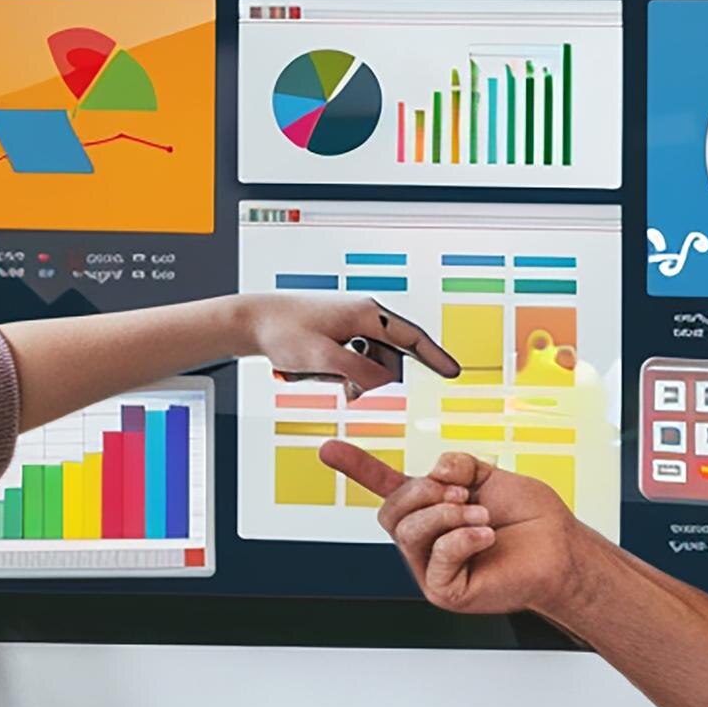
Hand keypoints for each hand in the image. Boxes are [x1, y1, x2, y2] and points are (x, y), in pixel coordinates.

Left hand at [239, 295, 459, 397]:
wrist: (253, 321)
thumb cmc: (284, 333)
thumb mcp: (323, 358)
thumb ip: (359, 372)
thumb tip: (387, 383)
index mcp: (368, 314)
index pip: (413, 338)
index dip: (436, 358)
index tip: (454, 373)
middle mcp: (365, 315)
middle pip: (391, 357)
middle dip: (375, 379)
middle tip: (347, 392)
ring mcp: (353, 324)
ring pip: (373, 362)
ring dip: (356, 379)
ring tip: (326, 380)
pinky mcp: (341, 334)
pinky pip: (357, 360)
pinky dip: (346, 373)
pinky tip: (325, 375)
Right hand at [319, 443, 585, 616]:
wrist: (560, 549)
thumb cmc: (531, 519)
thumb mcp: (489, 475)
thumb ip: (456, 466)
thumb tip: (434, 471)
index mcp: (433, 509)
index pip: (386, 487)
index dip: (357, 467)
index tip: (328, 448)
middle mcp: (426, 540)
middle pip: (391, 510)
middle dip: (422, 492)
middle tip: (461, 492)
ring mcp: (432, 567)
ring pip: (408, 531)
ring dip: (446, 514)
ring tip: (479, 514)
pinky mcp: (445, 590)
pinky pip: (435, 557)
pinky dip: (462, 538)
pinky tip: (485, 535)